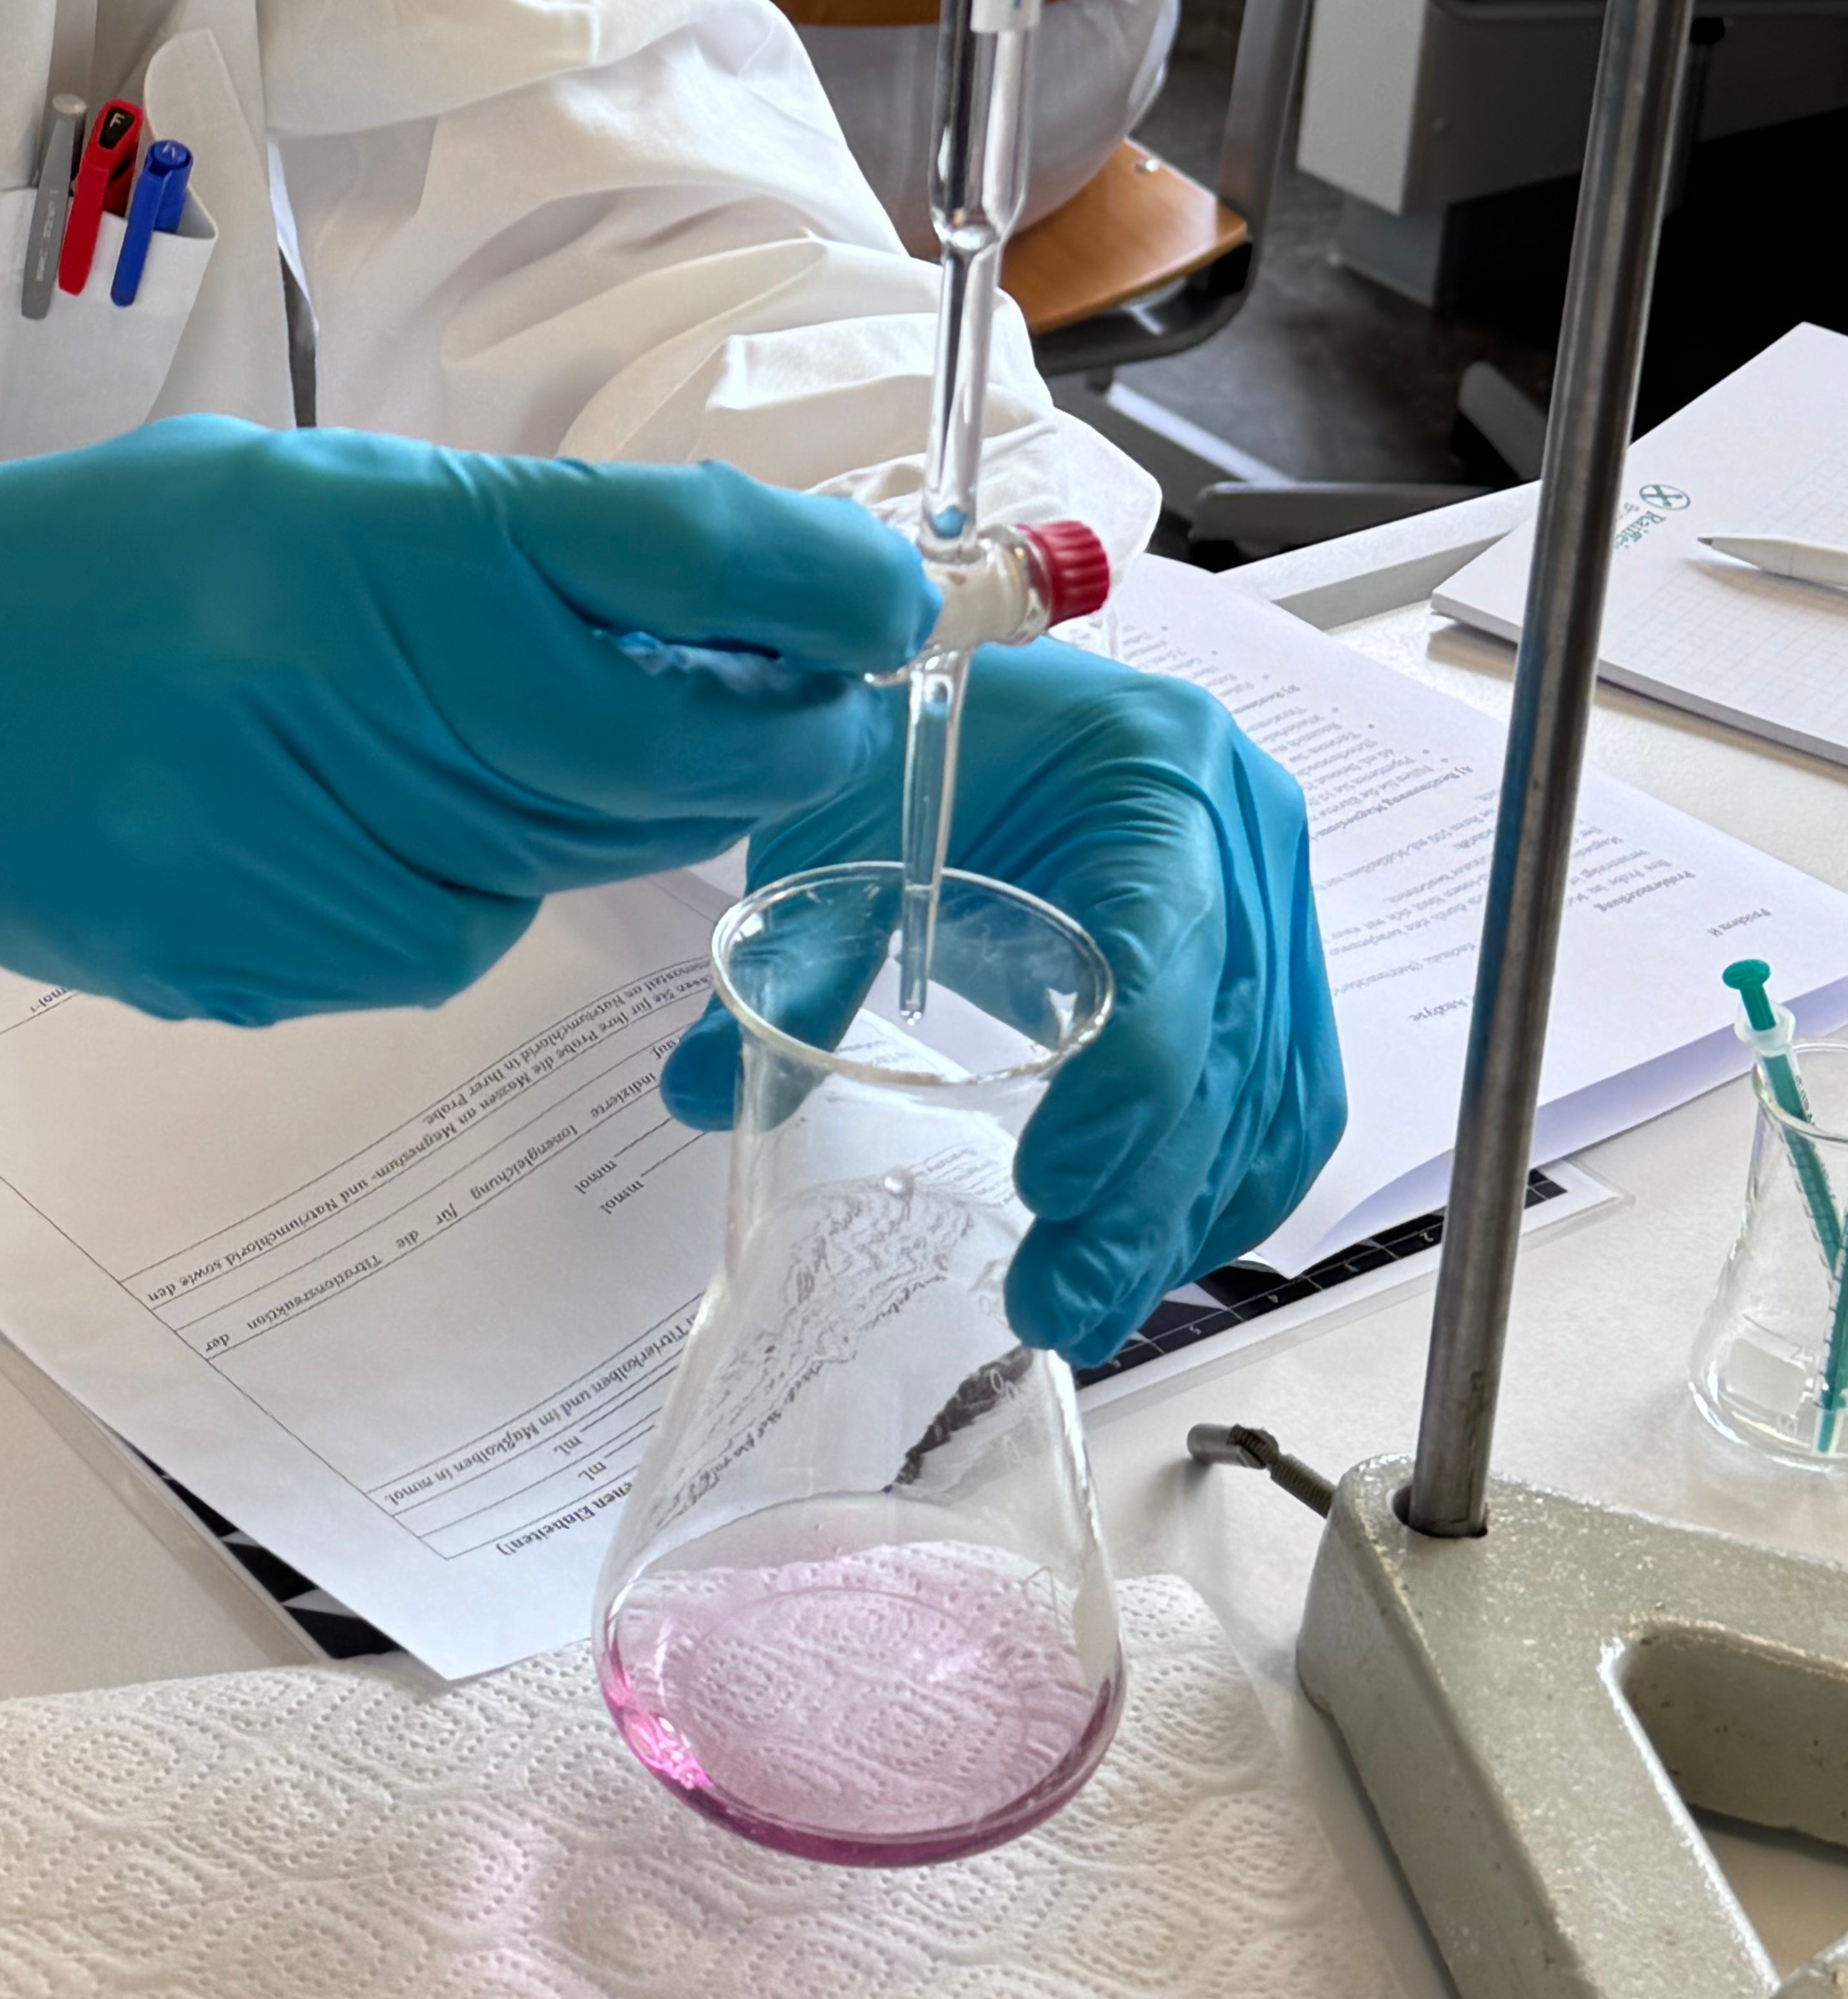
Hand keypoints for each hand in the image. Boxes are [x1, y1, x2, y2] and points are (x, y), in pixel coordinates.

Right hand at [0, 420, 930, 1023]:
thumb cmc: (113, 565)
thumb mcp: (314, 497)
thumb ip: (513, 553)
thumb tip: (734, 613)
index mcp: (359, 540)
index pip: (655, 563)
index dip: (808, 588)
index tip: (901, 600)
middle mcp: (337, 689)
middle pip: (647, 746)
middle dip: (769, 733)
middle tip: (820, 703)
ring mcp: (295, 845)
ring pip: (559, 858)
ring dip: (599, 809)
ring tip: (490, 733)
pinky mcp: (261, 960)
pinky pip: (449, 937)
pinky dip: (466, 882)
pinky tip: (372, 815)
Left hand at [658, 637, 1342, 1362]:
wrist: (990, 695)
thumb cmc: (926, 736)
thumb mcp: (846, 818)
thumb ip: (795, 954)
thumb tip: (711, 1092)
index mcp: (1159, 764)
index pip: (1174, 942)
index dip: (1130, 1078)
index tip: (1053, 1183)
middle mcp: (1246, 832)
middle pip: (1233, 1047)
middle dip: (1148, 1197)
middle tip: (1055, 1302)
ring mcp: (1277, 902)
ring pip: (1274, 1095)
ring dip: (1187, 1217)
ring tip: (1083, 1303)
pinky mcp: (1277, 968)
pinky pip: (1287, 1103)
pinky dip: (1223, 1192)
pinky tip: (1146, 1251)